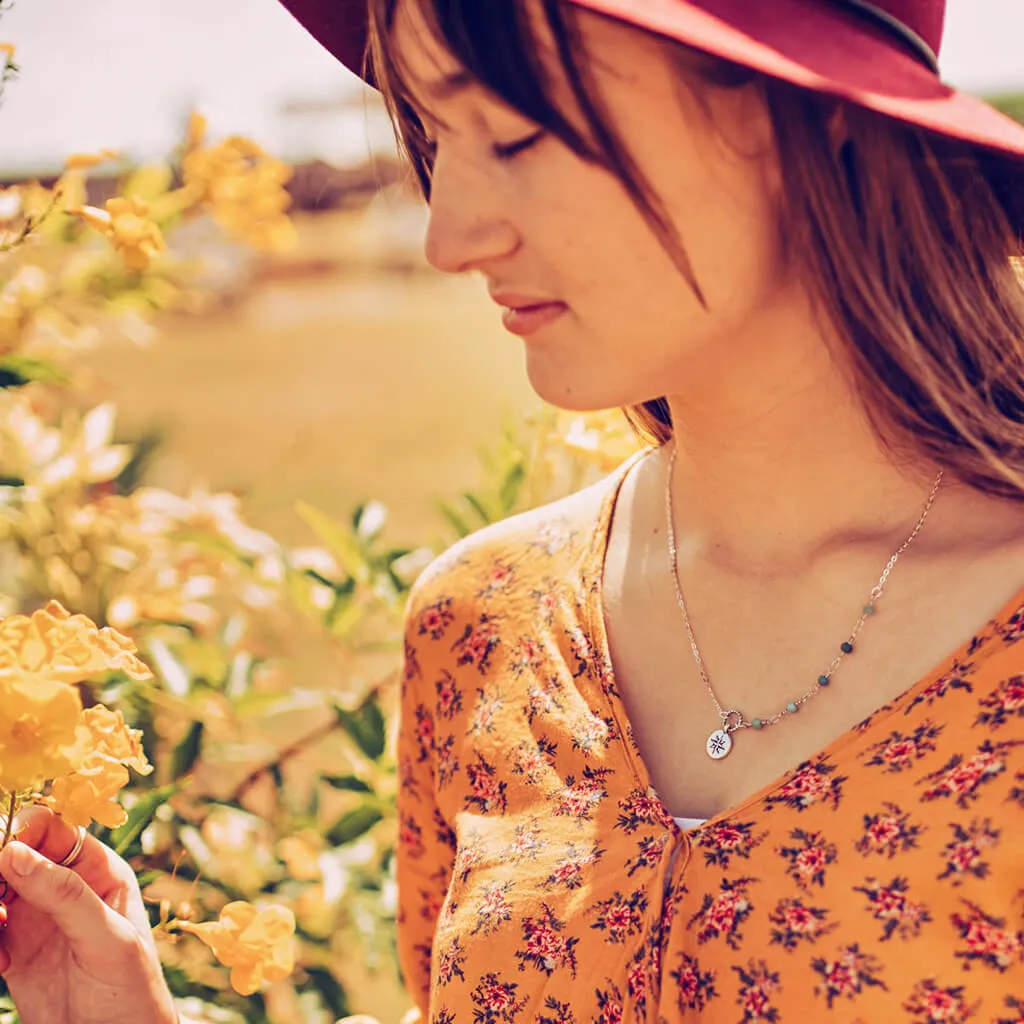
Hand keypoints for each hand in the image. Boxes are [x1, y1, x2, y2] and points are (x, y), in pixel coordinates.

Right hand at [0, 805, 176, 1023]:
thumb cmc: (132, 990)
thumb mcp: (109, 940)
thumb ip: (66, 896)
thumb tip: (14, 851)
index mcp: (99, 870)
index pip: (53, 828)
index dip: (21, 829)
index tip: (1, 850)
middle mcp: (65, 887)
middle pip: (14, 854)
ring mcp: (37, 919)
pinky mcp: (15, 952)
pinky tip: (1, 964)